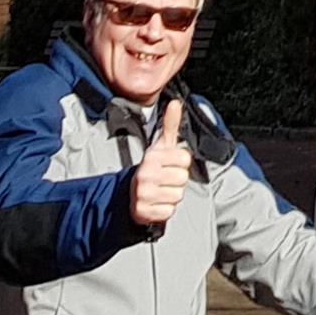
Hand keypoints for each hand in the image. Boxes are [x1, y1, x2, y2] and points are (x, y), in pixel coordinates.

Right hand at [130, 97, 191, 230]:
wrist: (130, 195)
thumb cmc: (152, 168)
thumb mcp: (161, 146)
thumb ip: (170, 125)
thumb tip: (175, 103)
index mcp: (152, 157)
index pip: (185, 158)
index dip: (181, 162)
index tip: (170, 164)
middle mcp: (146, 174)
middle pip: (183, 177)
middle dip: (177, 180)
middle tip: (165, 180)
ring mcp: (144, 194)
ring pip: (178, 195)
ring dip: (172, 195)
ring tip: (161, 191)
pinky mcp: (144, 211)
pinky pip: (170, 211)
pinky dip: (165, 209)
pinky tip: (157, 203)